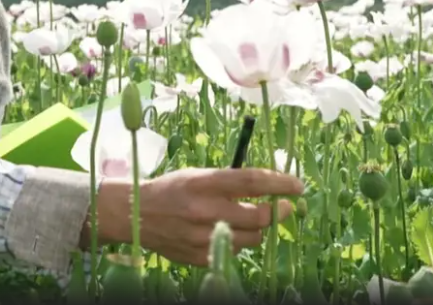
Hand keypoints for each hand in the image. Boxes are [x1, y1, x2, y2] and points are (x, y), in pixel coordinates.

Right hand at [96, 167, 303, 265]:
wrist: (135, 214)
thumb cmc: (171, 189)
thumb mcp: (197, 175)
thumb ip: (229, 182)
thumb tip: (269, 187)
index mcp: (203, 183)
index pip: (251, 182)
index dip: (279, 183)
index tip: (297, 185)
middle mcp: (204, 211)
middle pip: (258, 217)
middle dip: (278, 211)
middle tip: (285, 206)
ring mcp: (202, 237)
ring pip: (251, 239)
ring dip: (259, 229)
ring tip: (253, 220)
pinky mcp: (199, 257)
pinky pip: (233, 252)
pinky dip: (237, 242)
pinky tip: (228, 232)